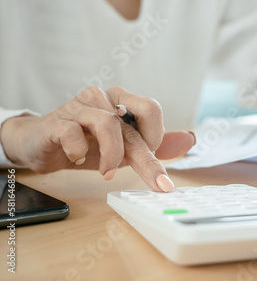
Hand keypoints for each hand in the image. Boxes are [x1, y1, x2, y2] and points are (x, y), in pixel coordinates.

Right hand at [0, 87, 194, 191]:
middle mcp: (102, 98)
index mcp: (121, 100)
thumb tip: (190, 139)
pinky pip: (73, 133)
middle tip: (158, 183)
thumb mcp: (125, 146)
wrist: (41, 144)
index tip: (149, 154)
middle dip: (147, 159)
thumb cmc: (87, 143)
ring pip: (107, 125)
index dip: (156, 134)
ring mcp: (78, 107)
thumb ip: (156, 144)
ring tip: (108, 172)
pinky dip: (80, 152)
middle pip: (131, 124)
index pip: (151, 108)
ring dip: (113, 155)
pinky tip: (78, 159)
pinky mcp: (57, 122)